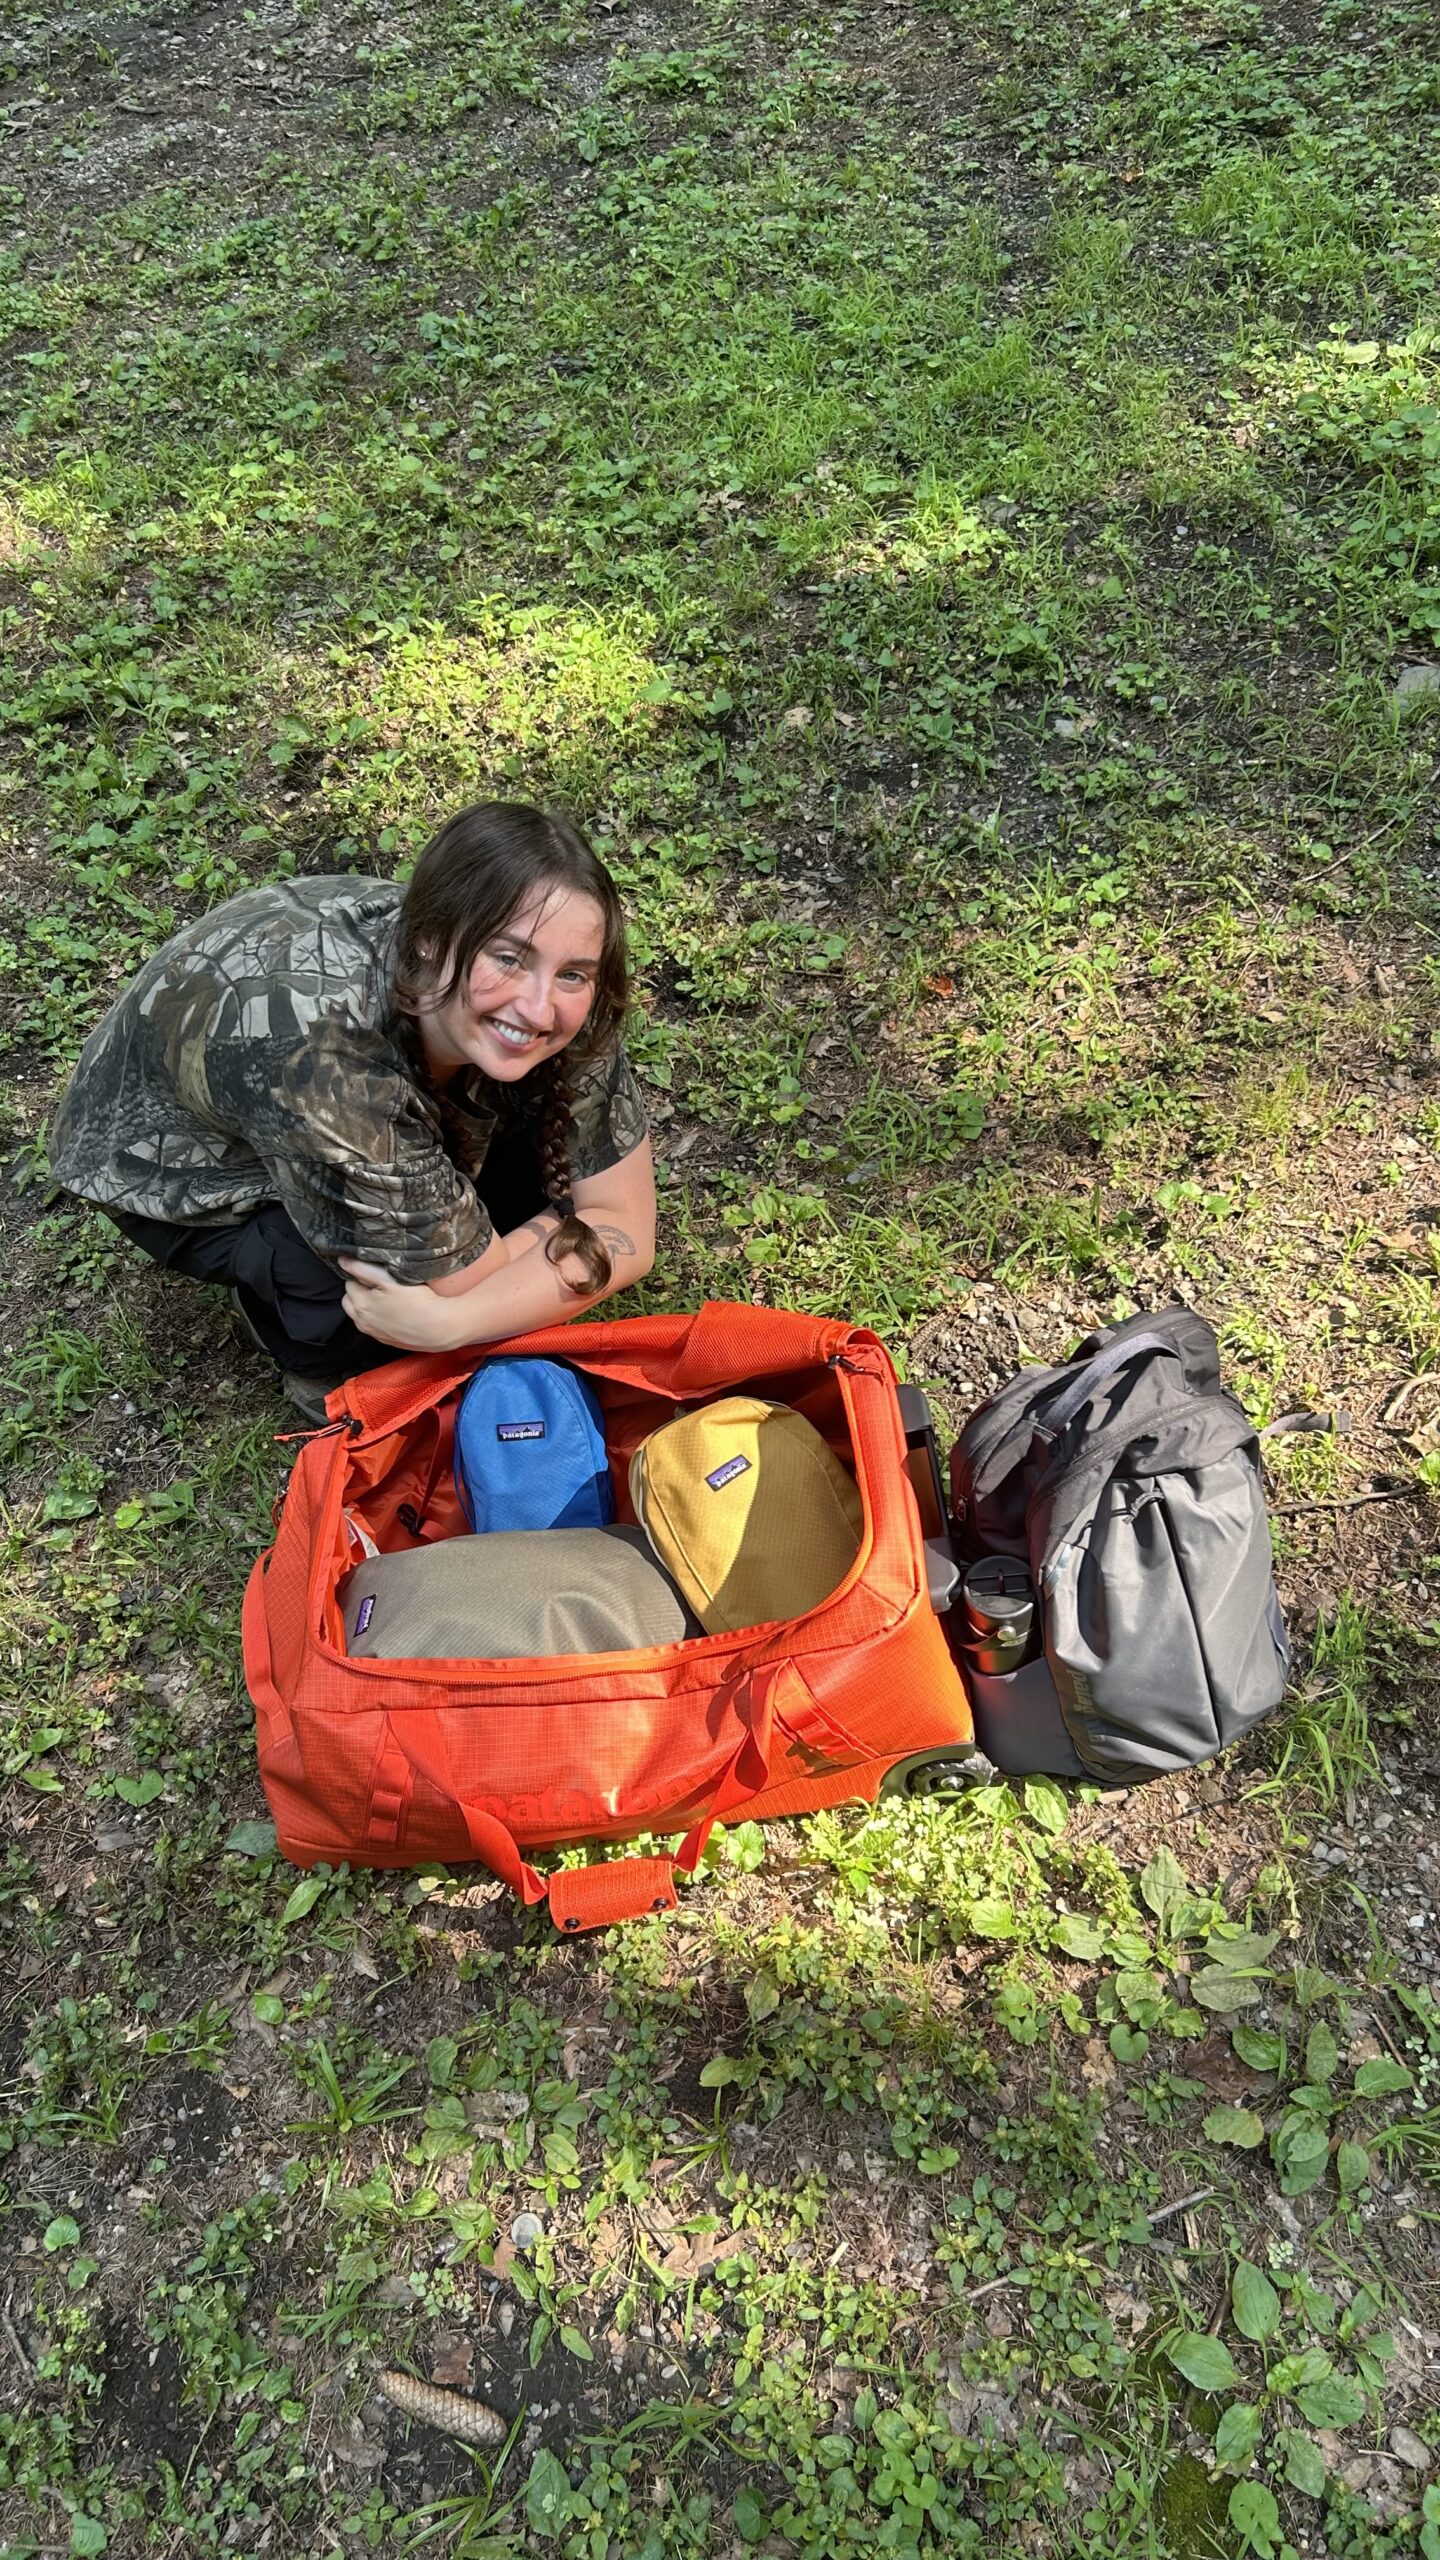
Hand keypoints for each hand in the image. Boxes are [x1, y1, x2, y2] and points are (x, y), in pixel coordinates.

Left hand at [340, 1260, 461, 1352]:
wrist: (439, 1328)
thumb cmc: (416, 1300)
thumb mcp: (388, 1279)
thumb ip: (363, 1268)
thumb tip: (343, 1260)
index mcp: (360, 1305)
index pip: (349, 1283)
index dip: (361, 1275)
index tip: (376, 1273)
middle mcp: (362, 1322)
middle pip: (350, 1301)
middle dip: (359, 1291)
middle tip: (380, 1284)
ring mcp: (374, 1333)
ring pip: (360, 1315)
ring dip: (367, 1305)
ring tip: (387, 1298)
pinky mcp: (386, 1340)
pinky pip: (373, 1325)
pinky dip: (377, 1317)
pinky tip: (394, 1312)